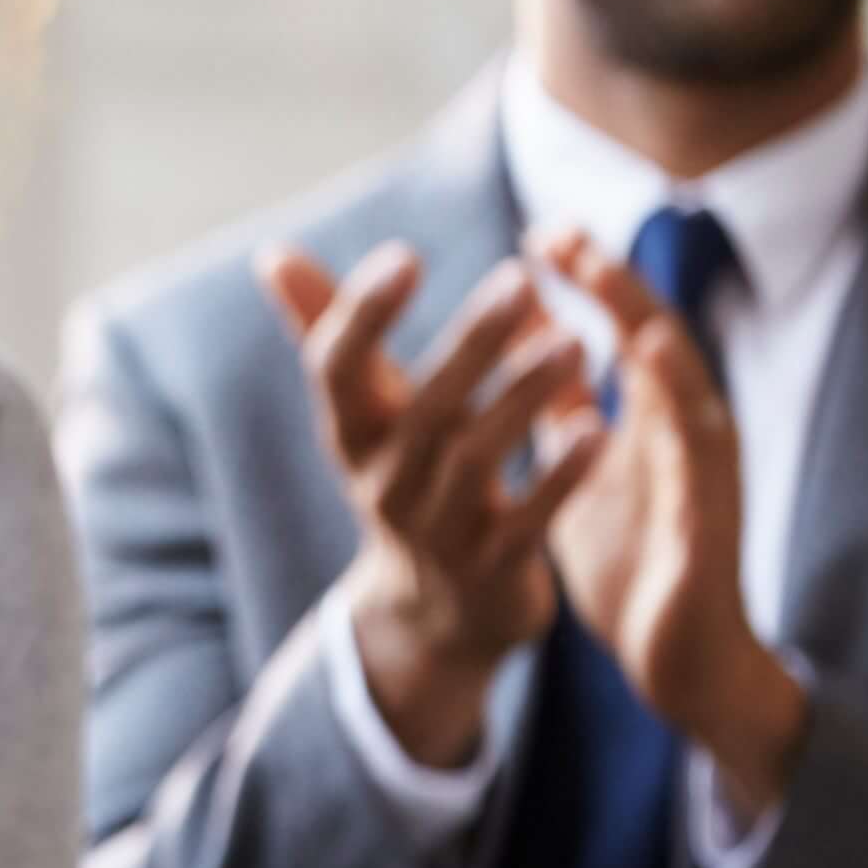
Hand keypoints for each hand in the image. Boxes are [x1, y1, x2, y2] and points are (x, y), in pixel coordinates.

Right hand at [261, 242, 598, 767]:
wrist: (432, 614)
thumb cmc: (402, 480)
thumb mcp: (360, 415)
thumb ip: (324, 330)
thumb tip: (269, 253)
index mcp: (350, 436)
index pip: (337, 369)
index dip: (363, 315)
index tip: (404, 254)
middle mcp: (383, 483)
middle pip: (423, 407)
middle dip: (471, 344)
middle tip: (521, 280)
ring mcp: (437, 530)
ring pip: (478, 458)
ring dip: (524, 397)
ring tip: (577, 338)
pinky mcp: (493, 569)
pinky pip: (528, 520)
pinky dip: (560, 476)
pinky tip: (597, 427)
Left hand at [533, 226, 807, 813]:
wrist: (675, 659)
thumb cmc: (636, 559)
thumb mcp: (583, 472)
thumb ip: (567, 410)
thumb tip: (537, 345)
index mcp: (651, 418)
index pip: (622, 330)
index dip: (588, 281)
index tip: (540, 232)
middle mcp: (687, 433)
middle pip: (658, 343)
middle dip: (618, 291)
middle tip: (570, 241)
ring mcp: (705, 479)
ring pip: (688, 399)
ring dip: (656, 350)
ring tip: (618, 303)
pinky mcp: (709, 531)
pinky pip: (698, 478)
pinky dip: (679, 436)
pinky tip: (654, 406)